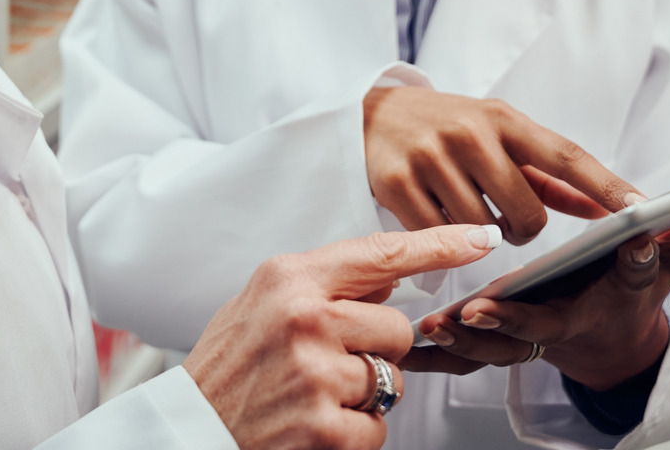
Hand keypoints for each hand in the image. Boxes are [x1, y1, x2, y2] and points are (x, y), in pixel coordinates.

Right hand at [185, 224, 502, 449]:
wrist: (191, 428)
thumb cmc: (228, 365)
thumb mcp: (264, 300)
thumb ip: (324, 284)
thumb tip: (387, 276)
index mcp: (290, 278)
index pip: (380, 253)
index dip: (437, 245)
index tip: (479, 238)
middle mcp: (305, 318)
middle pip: (396, 327)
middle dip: (375, 350)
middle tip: (324, 363)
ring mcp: (315, 372)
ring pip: (389, 379)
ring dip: (362, 395)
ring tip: (310, 395)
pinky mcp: (323, 425)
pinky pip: (377, 427)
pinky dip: (354, 434)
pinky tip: (313, 424)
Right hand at [362, 86, 634, 243]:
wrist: (371, 113)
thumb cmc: (449, 129)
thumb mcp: (499, 137)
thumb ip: (550, 177)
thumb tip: (602, 208)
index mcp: (503, 119)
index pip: (566, 156)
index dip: (606, 185)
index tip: (643, 209)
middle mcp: (470, 133)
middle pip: (527, 213)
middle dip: (524, 229)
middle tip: (508, 221)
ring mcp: (432, 157)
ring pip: (483, 232)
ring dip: (482, 236)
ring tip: (465, 210)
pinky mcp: (396, 183)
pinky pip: (440, 238)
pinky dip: (445, 240)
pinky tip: (437, 218)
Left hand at [408, 184, 669, 388]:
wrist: (609, 342)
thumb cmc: (637, 293)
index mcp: (606, 298)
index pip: (604, 285)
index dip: (600, 272)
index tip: (579, 264)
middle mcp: (569, 324)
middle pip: (534, 329)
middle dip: (506, 322)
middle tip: (474, 312)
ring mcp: (534, 343)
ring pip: (494, 351)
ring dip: (463, 345)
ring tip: (435, 328)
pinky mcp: (506, 349)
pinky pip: (471, 358)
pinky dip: (444, 356)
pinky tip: (417, 342)